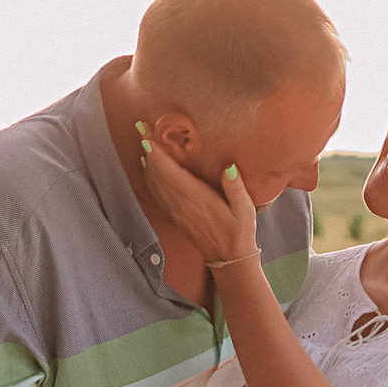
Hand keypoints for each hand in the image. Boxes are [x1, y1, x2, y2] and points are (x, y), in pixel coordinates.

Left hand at [138, 133, 257, 264]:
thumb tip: (229, 167)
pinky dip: (149, 177)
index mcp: (197, 199)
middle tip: (142, 127)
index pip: (172, 174)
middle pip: (158, 174)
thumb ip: (236, 188)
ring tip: (143, 140)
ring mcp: (175, 210)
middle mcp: (181, 204)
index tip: (148, 137)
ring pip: (154, 182)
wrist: (228, 258)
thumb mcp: (245, 210)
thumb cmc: (239, 231)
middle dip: (149, 150)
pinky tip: (147, 166)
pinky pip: (156, 192)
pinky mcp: (174, 214)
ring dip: (147, 161)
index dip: (158, 155)